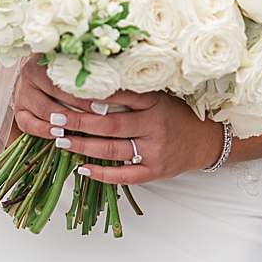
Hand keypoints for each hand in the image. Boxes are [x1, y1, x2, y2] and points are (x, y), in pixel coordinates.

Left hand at [12, 61, 223, 183]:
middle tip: (56, 119)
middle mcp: (155, 126)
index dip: (94, 96)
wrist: (206, 141)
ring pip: (111, 150)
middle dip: (79, 122)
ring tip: (60, 141)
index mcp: (156, 104)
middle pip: (110, 125)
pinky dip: (101, 174)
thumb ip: (134, 94)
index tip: (69, 93)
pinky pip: (124, 175)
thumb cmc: (177, 116)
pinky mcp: (156, 170)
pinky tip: (82, 169)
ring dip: (82, 147)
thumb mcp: (161, 98)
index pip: (121, 97)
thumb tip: (94, 86)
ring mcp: (155, 150)